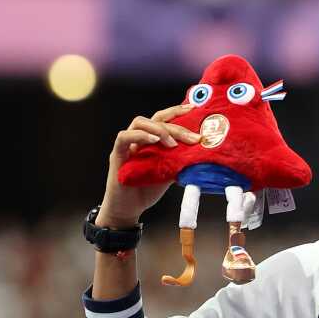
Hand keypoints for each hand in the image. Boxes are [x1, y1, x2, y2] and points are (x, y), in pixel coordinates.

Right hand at [97, 103, 200, 226]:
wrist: (129, 208)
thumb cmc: (147, 189)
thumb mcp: (170, 173)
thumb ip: (180, 161)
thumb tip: (201, 155)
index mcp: (152, 140)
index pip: (163, 119)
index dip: (177, 112)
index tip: (194, 109)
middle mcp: (138, 138)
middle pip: (156, 119)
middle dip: (177, 125)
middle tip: (193, 137)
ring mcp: (127, 145)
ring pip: (139, 122)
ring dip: (159, 129)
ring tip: (173, 143)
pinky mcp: (116, 154)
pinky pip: (124, 137)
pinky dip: (140, 136)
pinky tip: (154, 141)